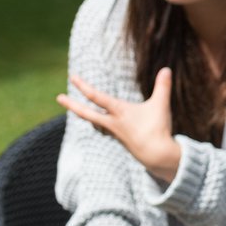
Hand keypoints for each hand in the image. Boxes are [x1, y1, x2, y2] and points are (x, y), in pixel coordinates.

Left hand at [58, 68, 182, 181]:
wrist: (157, 156)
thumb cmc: (158, 129)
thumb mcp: (161, 105)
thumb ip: (163, 86)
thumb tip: (167, 69)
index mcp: (119, 112)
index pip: (97, 97)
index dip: (83, 86)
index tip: (72, 77)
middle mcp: (113, 122)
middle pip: (87, 113)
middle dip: (72, 104)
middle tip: (58, 98)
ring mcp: (115, 132)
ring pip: (95, 122)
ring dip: (86, 115)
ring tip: (78, 110)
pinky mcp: (120, 140)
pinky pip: (106, 130)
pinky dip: (101, 125)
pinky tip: (101, 124)